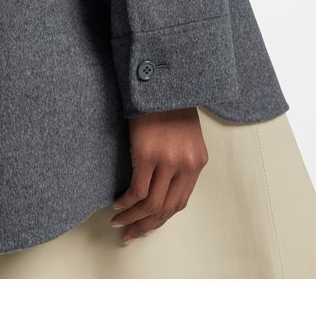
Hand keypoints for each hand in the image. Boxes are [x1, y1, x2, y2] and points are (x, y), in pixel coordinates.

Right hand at [111, 107, 207, 243]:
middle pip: (166, 209)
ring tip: (119, 223)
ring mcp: (167, 161)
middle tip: (129, 235)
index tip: (146, 226)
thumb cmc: (169, 104)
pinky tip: (117, 204)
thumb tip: (162, 184)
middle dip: (146, 226)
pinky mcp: (146, 154)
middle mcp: (186, 165)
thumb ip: (180, 159)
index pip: (180, 202)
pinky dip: (126, 203)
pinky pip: (136, 190)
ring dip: (133, 219)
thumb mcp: (185, 135)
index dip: (161, 218)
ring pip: (150, 204)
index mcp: (197, 161)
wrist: (161, 81)